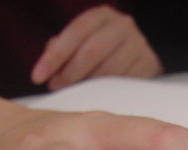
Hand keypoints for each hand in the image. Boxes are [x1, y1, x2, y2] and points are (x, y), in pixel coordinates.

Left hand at [31, 5, 162, 90]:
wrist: (140, 52)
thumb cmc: (103, 48)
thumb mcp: (82, 40)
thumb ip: (62, 48)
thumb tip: (48, 68)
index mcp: (102, 16)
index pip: (75, 32)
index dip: (54, 56)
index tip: (38, 76)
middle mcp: (123, 26)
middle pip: (92, 52)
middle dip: (70, 73)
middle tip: (56, 87)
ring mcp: (139, 45)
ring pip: (110, 71)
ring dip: (87, 86)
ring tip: (73, 93)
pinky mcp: (149, 65)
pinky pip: (124, 83)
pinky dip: (106, 93)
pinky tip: (95, 96)